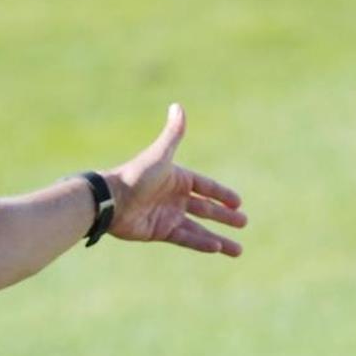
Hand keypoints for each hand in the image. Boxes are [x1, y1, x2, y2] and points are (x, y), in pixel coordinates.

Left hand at [105, 103, 245, 255]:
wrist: (111, 201)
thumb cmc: (135, 176)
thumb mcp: (159, 155)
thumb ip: (173, 134)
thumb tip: (178, 106)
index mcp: (176, 178)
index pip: (206, 187)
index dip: (222, 194)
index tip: (239, 203)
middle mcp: (174, 198)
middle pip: (206, 209)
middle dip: (225, 217)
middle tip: (243, 223)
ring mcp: (167, 216)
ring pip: (199, 229)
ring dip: (218, 238)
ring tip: (237, 250)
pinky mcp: (159, 231)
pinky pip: (185, 238)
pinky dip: (200, 243)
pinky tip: (216, 248)